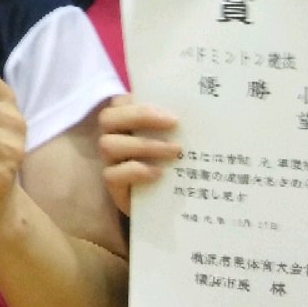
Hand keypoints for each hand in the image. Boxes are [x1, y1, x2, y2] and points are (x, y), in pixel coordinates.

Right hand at [96, 93, 180, 215]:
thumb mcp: (174, 143)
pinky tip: (159, 173)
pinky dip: (136, 171)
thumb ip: (177, 128)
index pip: (119, 102)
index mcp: (125, 122)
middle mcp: (112, 138)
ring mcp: (110, 162)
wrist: (165, 205)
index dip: (139, 101)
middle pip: (108, 118)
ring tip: (175, 151)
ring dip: (144, 145)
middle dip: (139, 116)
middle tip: (174, 122)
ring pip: (109, 145)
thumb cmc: (171, 166)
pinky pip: (112, 174)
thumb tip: (199, 115)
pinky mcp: (113, 185)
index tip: (171, 110)